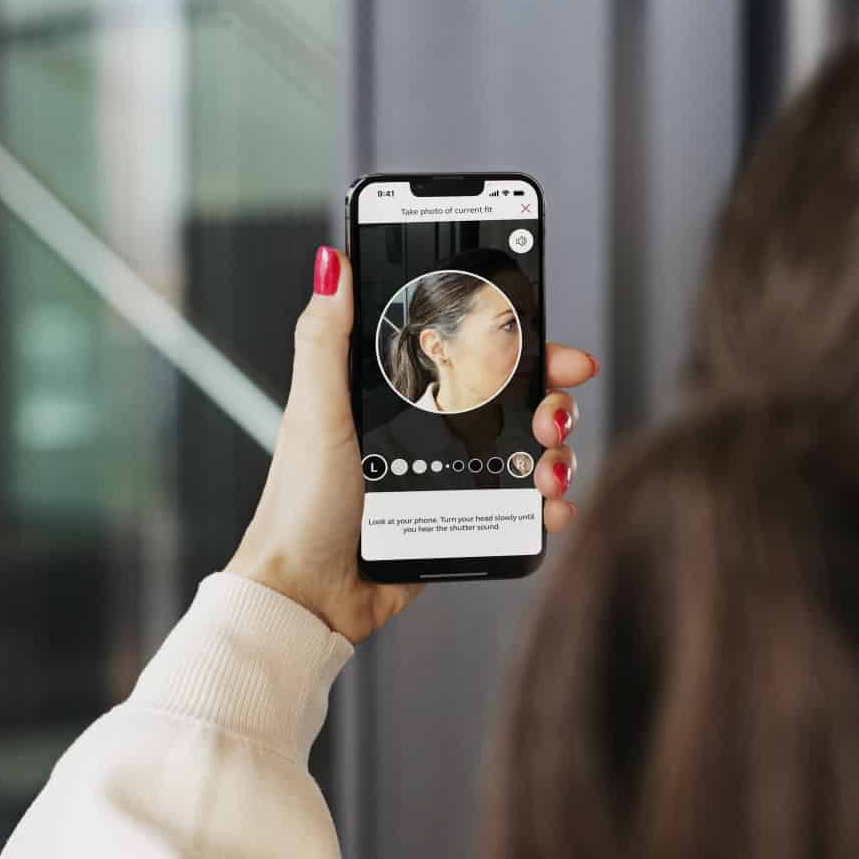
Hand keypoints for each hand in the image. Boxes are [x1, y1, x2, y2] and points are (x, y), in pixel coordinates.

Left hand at [228, 246, 597, 643]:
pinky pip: (523, 507)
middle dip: (552, 399)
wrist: (309, 595)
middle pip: (517, 397)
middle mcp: (434, 429)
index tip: (551, 340)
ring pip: (531, 451)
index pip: (473, 350)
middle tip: (552, 416)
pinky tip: (551, 509)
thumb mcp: (313, 413)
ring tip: (549, 473)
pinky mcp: (467, 523)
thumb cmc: (300, 505)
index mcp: (402, 394)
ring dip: (558, 455)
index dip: (519, 340)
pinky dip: (549, 506)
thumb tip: (332, 264)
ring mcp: (454, 478)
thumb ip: (325, 339)